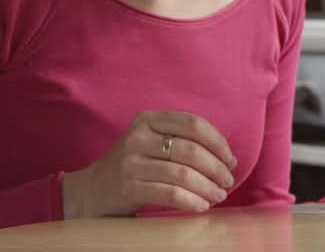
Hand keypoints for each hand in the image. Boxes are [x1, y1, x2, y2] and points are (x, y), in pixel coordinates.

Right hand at [62, 110, 237, 217]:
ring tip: (219, 195)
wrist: (94, 190)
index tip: (230, 159)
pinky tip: (202, 205)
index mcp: (148, 119)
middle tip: (228, 181)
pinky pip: (170, 194)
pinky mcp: (128, 188)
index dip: (217, 142)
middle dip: (216, 168)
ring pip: (182, 174)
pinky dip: (192, 201)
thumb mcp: (153, 142)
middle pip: (190, 150)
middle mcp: (138, 137)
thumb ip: (184, 141)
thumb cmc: (136, 164)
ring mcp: (131, 162)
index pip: (193, 124)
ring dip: (208, 187)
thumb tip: (228, 158)